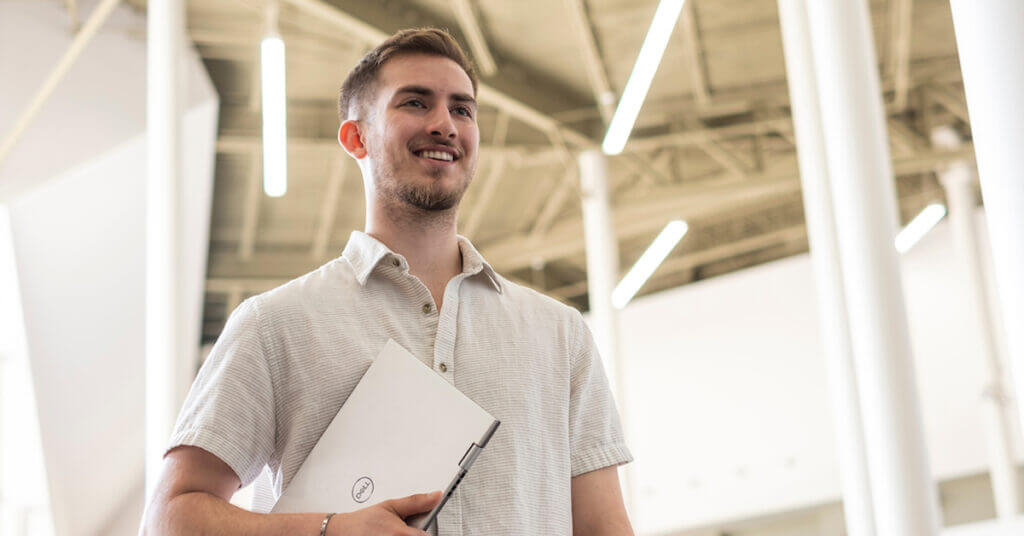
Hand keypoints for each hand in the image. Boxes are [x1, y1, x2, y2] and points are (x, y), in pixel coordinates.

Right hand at [327, 491, 441, 535]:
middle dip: (414, 535)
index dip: (424, 532)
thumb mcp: (391, 505)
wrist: (343, 531)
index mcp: (401, 534)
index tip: (417, 529)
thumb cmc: (365, 520)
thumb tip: (436, 496)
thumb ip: (416, 502)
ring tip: (393, 533)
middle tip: (403, 531)